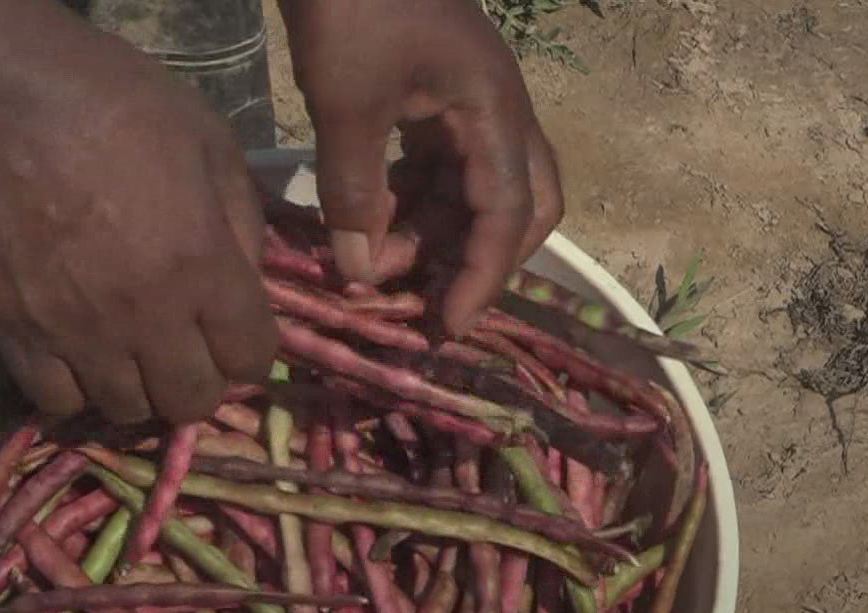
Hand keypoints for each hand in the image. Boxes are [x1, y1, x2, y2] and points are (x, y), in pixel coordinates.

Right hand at [0, 13, 276, 423]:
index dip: (251, 350)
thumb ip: (241, 221)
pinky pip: (56, 400)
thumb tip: (249, 281)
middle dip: (200, 379)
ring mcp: (74, 331)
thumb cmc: (113, 103)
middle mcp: (142, 315)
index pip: (251, 359)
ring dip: (138, 386)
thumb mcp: (208, 141)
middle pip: (191, 401)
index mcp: (199, 265)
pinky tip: (76, 352)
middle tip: (186, 346)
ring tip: (129, 349)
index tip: (236, 332)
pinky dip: (75, 387)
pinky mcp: (14, 332)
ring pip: (126, 410)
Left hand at [278, 0, 563, 333]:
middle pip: (520, 204)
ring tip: (375, 267)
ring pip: (475, 191)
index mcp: (493, 108)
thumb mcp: (347, 105)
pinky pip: (439, 169)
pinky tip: (369, 228)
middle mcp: (495, 110)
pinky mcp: (434, 99)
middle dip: (479, 260)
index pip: (510, 212)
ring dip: (437, 237)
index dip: (483, 276)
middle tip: (429, 304)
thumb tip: (359, 274)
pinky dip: (413, 205)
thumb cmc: (351, 8)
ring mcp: (467, 103)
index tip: (448, 325)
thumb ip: (355, 193)